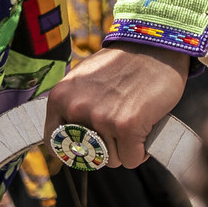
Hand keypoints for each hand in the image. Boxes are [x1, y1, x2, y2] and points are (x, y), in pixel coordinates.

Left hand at [43, 40, 189, 169]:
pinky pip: (132, 159)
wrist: (152, 47)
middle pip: (89, 155)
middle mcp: (76, 108)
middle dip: (106, 149)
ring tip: (133, 124)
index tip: (89, 148)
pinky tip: (145, 131)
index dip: (74, 150)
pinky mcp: (126, 126)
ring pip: (113, 159)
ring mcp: (101, 118)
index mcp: (60, 98)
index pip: (55, 143)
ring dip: (125, 149)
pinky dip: (141, 151)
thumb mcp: (82, 80)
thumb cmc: (120, 65)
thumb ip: (72, 104)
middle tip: (119, 131)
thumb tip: (67, 138)